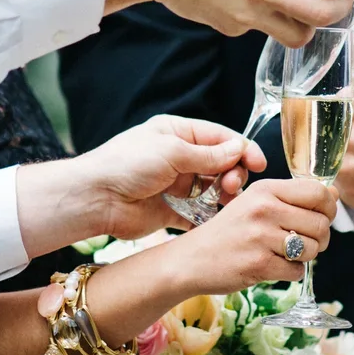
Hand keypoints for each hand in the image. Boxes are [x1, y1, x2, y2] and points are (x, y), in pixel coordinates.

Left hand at [17, 115, 266, 254]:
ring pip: (213, 190)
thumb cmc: (127, 164)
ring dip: (225, 196)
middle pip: (221, 164)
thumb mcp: (172, 152)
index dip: (242, 149)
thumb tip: (240, 149)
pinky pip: (199, 214)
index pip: (220, 138)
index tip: (259, 163)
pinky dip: (211, 217)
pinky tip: (220, 220)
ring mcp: (176, 185)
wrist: (95, 198)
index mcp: (178, 134)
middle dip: (233, 173)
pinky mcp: (171, 211)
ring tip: (227, 202)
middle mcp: (179, 157)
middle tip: (232, 186)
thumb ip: (208, 155)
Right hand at [172, 178, 336, 289]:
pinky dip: (290, 272)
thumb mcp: (256, 202)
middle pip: (321, 224)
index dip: (329, 208)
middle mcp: (265, 209)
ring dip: (305, 256)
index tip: (323, 216)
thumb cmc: (229, 231)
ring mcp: (261, 237)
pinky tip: (273, 266)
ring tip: (285, 254)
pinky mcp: (259, 264)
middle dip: (320, 238)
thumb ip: (293, 197)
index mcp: (266, 189)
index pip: (318, 193)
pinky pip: (296, 271)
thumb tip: (333, 194)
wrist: (191, 260)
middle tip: (304, 242)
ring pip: (312, 249)